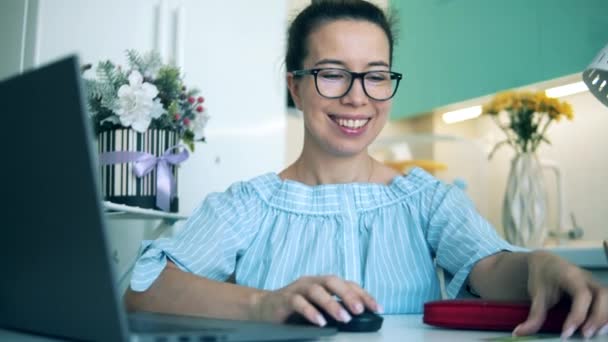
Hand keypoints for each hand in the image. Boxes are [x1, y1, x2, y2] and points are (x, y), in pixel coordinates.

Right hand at [249, 275, 380, 325]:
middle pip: (333, 281)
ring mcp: (297, 289)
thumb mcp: (318, 308)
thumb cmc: (294, 309)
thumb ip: (334, 309)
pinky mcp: (284, 299)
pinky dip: (310, 311)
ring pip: (317, 290)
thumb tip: (358, 318)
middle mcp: (312, 282)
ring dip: (332, 303)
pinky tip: (320, 322)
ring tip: (343, 318)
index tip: (377, 308)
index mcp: (323, 283)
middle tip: (360, 310)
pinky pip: (298, 302)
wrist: (262, 309)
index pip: (347, 284)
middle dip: (348, 295)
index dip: (363, 294)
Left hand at [513, 251, 607, 338]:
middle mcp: (586, 278)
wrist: (546, 261)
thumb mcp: (536, 294)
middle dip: (597, 317)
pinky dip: (606, 315)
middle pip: (602, 295)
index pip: (581, 295)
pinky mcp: (598, 290)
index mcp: (570, 275)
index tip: (566, 333)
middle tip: (585, 335)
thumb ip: (533, 315)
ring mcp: (594, 283)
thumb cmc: (542, 277)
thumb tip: (518, 333)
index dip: (577, 315)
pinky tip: (600, 329)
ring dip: (606, 317)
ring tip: (596, 334)